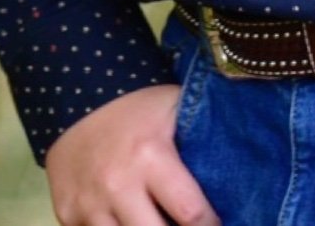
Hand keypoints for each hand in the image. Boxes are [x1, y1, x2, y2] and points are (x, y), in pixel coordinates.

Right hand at [44, 82, 218, 225]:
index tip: (214, 223)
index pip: (194, 217)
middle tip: (181, 225)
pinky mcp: (67, 214)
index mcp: (149, 157)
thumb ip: (207, 140)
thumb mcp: (175, 110)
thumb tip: (246, 170)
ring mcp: (88, 203)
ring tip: (154, 220)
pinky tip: (126, 220)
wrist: (74, 100)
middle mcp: (117, 184)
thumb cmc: (139, 112)